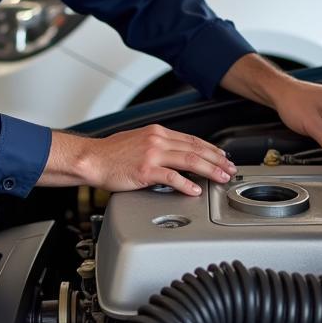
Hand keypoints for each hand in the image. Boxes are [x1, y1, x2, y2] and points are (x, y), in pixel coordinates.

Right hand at [42, 125, 236, 195]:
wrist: (92, 158)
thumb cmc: (111, 153)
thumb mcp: (139, 140)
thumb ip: (159, 145)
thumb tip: (177, 153)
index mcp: (157, 132)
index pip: (192, 140)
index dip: (211, 149)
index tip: (222, 157)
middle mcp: (157, 140)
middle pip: (195, 149)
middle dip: (217, 160)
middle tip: (229, 169)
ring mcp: (152, 155)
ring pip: (189, 161)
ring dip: (209, 170)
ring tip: (220, 178)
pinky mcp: (145, 170)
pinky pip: (171, 177)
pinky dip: (186, 184)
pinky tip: (195, 189)